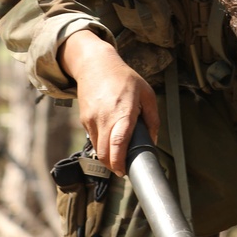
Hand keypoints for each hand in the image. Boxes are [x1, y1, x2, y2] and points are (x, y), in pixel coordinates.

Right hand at [59, 30, 159, 174]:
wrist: (95, 65)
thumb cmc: (124, 78)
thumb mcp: (147, 94)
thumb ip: (152, 119)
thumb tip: (152, 141)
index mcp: (123, 111)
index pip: (118, 143)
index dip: (120, 162)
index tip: (124, 172)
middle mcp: (104, 118)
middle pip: (104, 153)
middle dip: (113, 165)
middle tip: (123, 168)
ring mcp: (91, 119)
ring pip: (97, 149)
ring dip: (107, 156)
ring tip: (118, 154)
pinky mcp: (84, 120)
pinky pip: (93, 139)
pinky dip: (102, 144)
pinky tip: (110, 138)